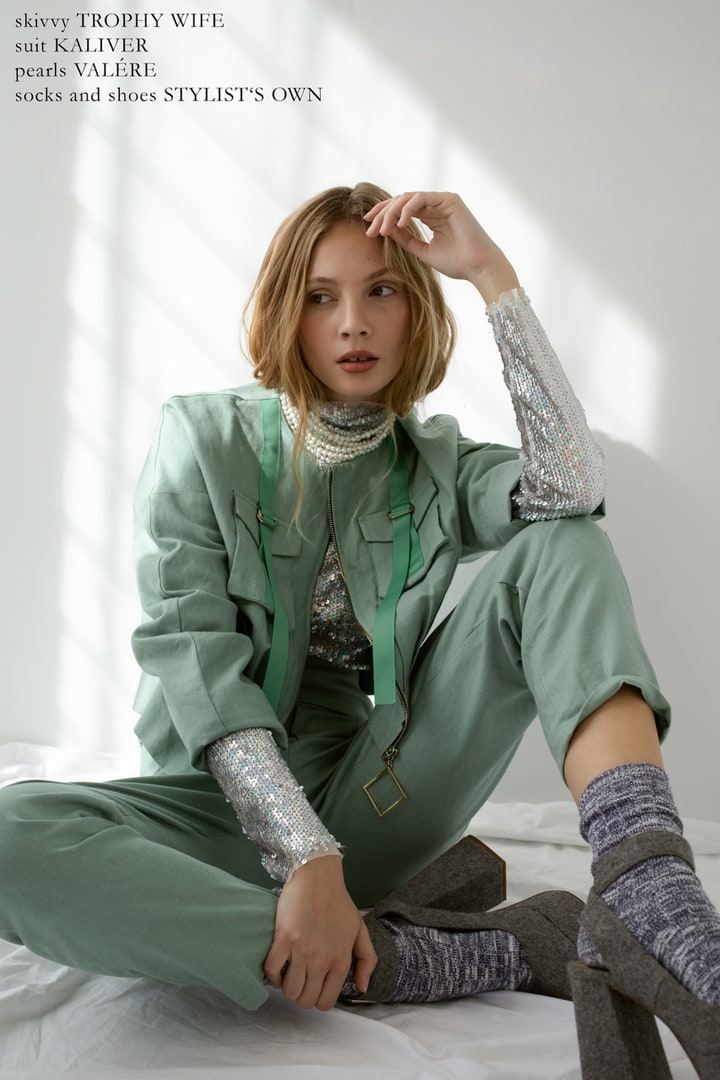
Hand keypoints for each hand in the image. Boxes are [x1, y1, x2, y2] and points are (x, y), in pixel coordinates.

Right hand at [264, 854, 376, 1010]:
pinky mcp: (283, 939)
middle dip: (302, 994)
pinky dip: (272, 974)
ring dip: (286, 985)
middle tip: (301, 978)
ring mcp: (301, 951)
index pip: (325, 1002)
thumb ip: (367, 960)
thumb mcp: (360, 930)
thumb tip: (362, 988)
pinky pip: (271, 971)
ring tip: (290, 970)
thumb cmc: (338, 901)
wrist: (318, 876)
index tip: (314, 985)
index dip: (318, 998)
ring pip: (288, 991)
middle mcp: (321, 961)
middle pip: (305, 1001)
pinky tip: (278, 963)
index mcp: (340, 962)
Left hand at [364, 191, 519, 303]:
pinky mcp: (449, 200)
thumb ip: (406, 240)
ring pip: (408, 198)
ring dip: (392, 213)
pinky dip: (408, 210)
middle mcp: (436, 205)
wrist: (478, 267)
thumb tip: (387, 230)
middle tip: (370, 228)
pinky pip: (421, 199)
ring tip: (382, 229)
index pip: (401, 210)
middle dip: (383, 213)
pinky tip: (399, 225)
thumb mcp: (423, 251)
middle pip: (401, 201)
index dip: (383, 217)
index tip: (369, 229)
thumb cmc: (457, 263)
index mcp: (431, 215)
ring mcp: (443, 200)